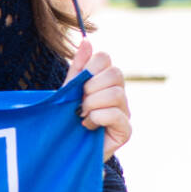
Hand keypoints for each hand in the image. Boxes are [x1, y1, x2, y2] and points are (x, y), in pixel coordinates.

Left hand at [64, 39, 130, 162]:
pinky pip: (116, 115)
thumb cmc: (66, 120)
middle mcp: (119, 94)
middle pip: (115, 73)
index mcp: (105, 80)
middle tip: (79, 102)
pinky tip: (88, 125)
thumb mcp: (67, 91)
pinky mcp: (126, 130)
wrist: (65, 150)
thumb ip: (78, 68)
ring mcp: (125, 112)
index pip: (105, 58)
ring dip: (92, 104)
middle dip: (91, 87)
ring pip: (116, 93)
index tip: (78, 84)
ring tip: (82, 115)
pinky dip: (97, 118)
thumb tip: (86, 41)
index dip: (89, 68)